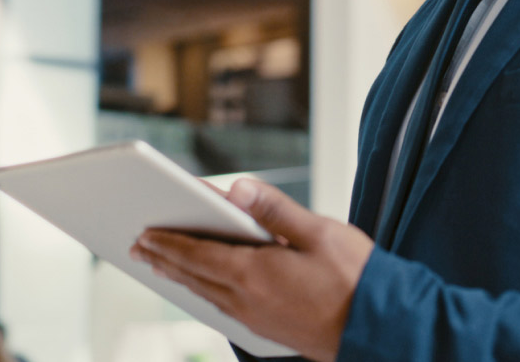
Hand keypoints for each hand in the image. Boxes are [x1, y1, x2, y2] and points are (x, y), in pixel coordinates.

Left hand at [131, 179, 373, 361]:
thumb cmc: (357, 278)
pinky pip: (223, 309)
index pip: (198, 254)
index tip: (146, 233)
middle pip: (194, 277)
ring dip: (181, 278)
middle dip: (165, 259)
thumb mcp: (320, 232)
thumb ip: (276, 210)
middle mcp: (247, 300)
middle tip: (139, 247)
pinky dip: (204, 294)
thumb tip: (239, 188)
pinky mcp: (267, 330)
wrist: (380, 328)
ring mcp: (256, 319)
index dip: (169, 242)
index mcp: (255, 273)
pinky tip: (205, 291)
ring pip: (206, 295)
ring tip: (162, 266)